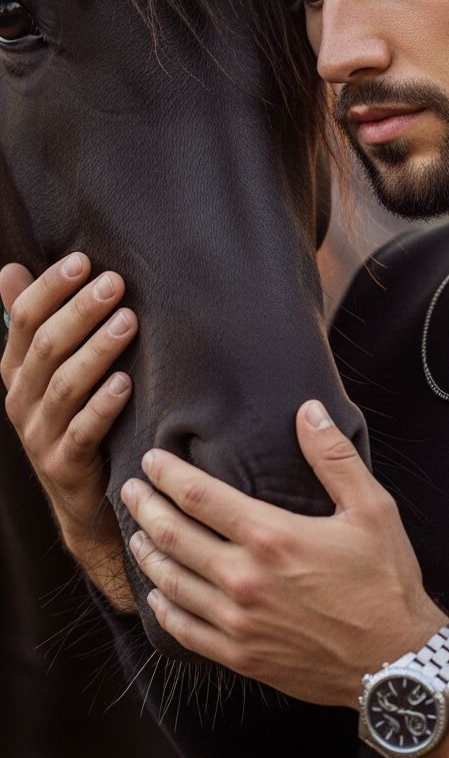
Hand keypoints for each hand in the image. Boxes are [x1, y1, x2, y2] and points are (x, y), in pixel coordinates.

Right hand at [1, 254, 137, 610]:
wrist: (81, 497)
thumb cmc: (73, 415)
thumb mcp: (49, 369)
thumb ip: (30, 320)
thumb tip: (9, 268)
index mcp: (15, 370)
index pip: (23, 319)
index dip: (50, 288)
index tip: (82, 260)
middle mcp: (20, 399)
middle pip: (46, 347)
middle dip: (80, 310)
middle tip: (114, 283)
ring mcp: (39, 434)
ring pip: (65, 385)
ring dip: (98, 350)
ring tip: (128, 322)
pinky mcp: (64, 465)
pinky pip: (83, 432)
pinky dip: (103, 406)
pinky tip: (126, 383)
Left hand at [122, 399, 442, 703]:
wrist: (395, 663)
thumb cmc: (386, 581)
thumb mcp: (372, 508)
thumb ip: (333, 456)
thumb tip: (308, 410)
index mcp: (272, 536)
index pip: (198, 496)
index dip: (167, 474)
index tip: (151, 459)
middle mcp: (245, 578)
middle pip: (174, 535)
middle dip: (145, 508)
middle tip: (128, 490)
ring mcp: (238, 622)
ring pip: (171, 582)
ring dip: (147, 553)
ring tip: (135, 533)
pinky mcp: (241, 656)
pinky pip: (184, 630)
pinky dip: (163, 608)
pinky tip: (156, 594)